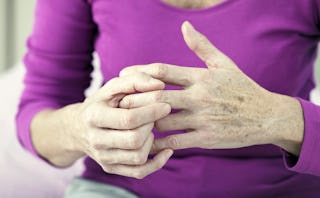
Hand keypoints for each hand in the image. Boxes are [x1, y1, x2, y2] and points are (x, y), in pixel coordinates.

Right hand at [70, 72, 172, 178]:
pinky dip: (157, 163)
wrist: (78, 128)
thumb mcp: (112, 87)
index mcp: (94, 117)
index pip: (128, 119)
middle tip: (154, 116)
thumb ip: (135, 80)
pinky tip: (165, 150)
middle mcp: (96, 141)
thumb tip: (160, 85)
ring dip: (151, 141)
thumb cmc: (100, 104)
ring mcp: (103, 158)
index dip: (151, 112)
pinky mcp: (111, 168)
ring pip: (138, 156)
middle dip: (151, 126)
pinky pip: (139, 172)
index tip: (165, 105)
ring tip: (148, 129)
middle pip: (134, 139)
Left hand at [119, 22, 303, 154]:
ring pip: (163, 120)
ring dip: (144, 121)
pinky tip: (148, 142)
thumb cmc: (242, 88)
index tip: (123, 75)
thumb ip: (202, 45)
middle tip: (117, 101)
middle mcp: (200, 96)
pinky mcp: (207, 138)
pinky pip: (176, 142)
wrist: (266, 115)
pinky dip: (159, 143)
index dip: (139, 72)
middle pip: (157, 96)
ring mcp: (203, 119)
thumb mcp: (224, 63)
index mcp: (201, 76)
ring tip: (128, 122)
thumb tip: (185, 25)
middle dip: (134, 99)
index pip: (162, 70)